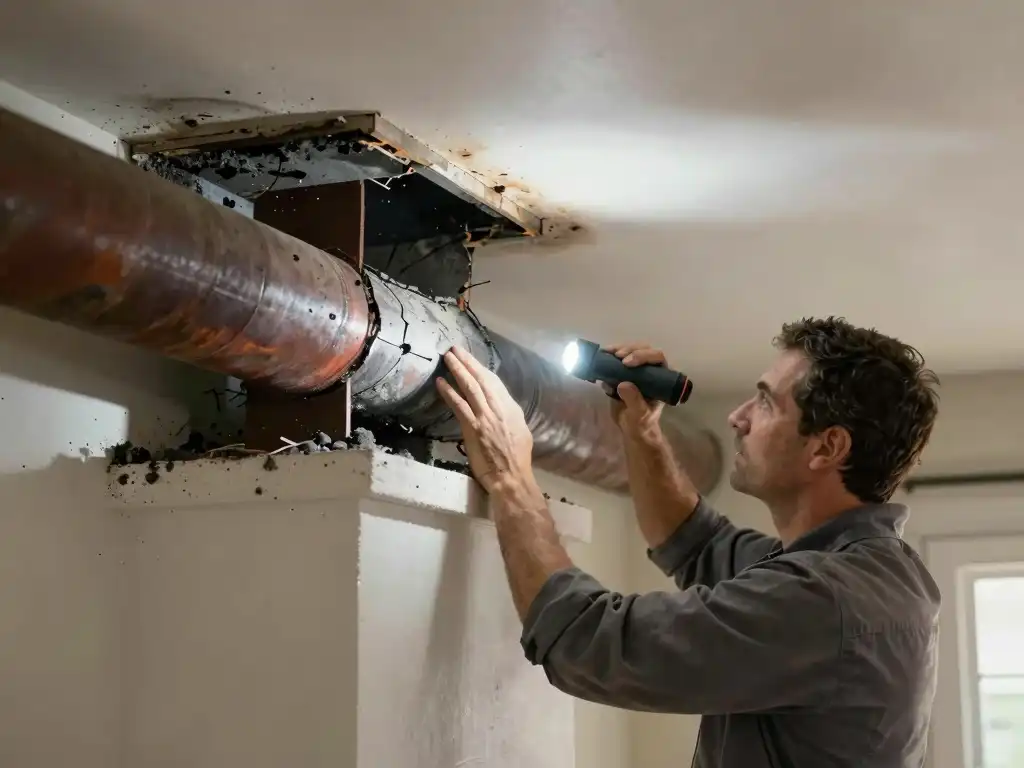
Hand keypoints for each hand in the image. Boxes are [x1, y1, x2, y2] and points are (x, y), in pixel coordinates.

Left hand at [436, 346, 534, 493]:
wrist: (511, 476)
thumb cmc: (517, 458)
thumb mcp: (520, 430)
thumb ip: (510, 415)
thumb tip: (501, 406)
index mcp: (511, 408)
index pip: (495, 383)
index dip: (482, 369)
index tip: (472, 360)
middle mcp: (499, 408)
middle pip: (481, 379)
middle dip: (468, 362)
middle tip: (455, 349)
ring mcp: (485, 417)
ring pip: (470, 388)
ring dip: (458, 371)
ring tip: (447, 358)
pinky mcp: (473, 428)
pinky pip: (459, 406)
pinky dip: (449, 393)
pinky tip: (441, 383)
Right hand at [602, 342, 666, 440]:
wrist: (633, 428)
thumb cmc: (642, 422)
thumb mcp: (639, 414)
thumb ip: (634, 400)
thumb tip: (623, 384)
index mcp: (661, 377)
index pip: (657, 358)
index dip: (643, 356)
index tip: (627, 363)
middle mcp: (651, 369)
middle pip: (644, 349)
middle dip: (630, 349)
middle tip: (617, 356)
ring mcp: (638, 369)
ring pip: (632, 350)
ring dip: (619, 349)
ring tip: (606, 353)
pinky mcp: (624, 372)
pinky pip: (619, 359)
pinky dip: (609, 356)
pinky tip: (601, 356)